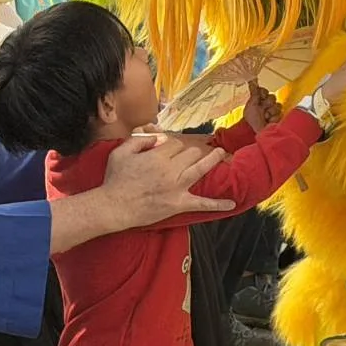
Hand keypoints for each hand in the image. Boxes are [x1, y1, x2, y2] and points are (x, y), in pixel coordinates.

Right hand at [101, 134, 235, 223]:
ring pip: (201, 168)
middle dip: (191, 151)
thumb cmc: (115, 179)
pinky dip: (217, 204)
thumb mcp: (121, 152)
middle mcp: (171, 170)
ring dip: (214, 160)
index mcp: (157, 156)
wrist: (114, 206)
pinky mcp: (178, 204)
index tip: (169, 149)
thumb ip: (139, 140)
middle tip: (193, 152)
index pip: (175, 144)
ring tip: (222, 154)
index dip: (173, 145)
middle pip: (190, 153)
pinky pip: (202, 204)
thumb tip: (156, 138)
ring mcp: (177, 187)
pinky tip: (231, 203)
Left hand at [243, 80, 281, 131]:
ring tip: (266, 117)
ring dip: (271, 112)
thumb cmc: (253, 119)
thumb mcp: (251, 105)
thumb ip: (254, 93)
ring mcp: (273, 111)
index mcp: (258, 100)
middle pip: (272, 97)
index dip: (263, 93)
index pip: (264, 91)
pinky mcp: (279, 118)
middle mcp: (266, 105)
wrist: (259, 132)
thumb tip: (252, 80)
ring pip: (277, 105)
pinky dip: (274, 118)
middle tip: (263, 110)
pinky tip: (269, 122)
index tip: (261, 97)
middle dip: (267, 103)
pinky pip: (280, 113)